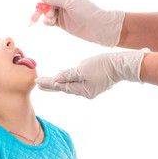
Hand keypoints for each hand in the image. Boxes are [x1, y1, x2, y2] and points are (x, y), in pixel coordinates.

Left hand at [35, 49, 149, 98]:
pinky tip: (66, 81)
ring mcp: (90, 90)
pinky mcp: (95, 86)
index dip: (48, 83)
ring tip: (50, 83)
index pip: (60, 86)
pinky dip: (71, 82)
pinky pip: (79, 85)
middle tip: (39, 85)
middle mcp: (85, 93)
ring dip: (61, 84)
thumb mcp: (82, 69)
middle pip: (65, 88)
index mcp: (81, 90)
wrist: (120, 65)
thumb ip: (68, 75)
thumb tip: (57, 80)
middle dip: (52, 86)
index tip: (37, 82)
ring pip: (72, 87)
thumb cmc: (101, 65)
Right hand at [40, 0, 124, 46]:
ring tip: (50, 20)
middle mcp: (64, 3)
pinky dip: (47, 22)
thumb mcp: (70, 2)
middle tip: (48, 14)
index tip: (44, 3)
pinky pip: (50, 21)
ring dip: (46, 16)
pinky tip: (50, 23)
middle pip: (47, 3)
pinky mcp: (62, 24)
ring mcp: (63, 14)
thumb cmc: (86, 11)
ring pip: (48, 13)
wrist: (97, 27)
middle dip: (45, 8)